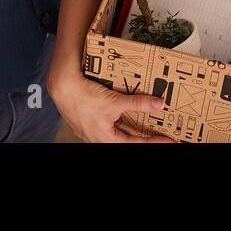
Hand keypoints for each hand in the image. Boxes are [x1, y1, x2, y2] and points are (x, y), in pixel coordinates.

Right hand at [48, 70, 175, 142]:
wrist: (63, 87)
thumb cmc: (83, 98)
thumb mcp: (114, 102)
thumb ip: (137, 103)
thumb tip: (158, 104)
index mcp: (106, 139)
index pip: (136, 144)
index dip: (153, 142)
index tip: (168, 140)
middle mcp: (99, 138)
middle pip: (126, 139)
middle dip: (142, 135)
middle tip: (158, 132)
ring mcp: (93, 130)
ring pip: (116, 131)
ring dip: (130, 126)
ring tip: (144, 122)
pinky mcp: (89, 120)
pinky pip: (108, 123)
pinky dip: (118, 119)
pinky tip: (123, 113)